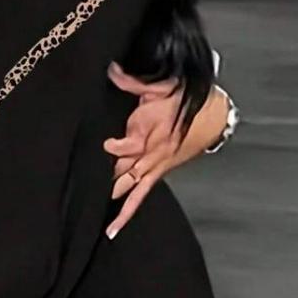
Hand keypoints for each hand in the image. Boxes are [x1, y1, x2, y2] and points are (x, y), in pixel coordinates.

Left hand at [102, 61, 229, 238]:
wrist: (215, 115)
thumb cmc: (188, 98)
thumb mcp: (160, 86)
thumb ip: (132, 81)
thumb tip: (111, 69)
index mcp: (151, 131)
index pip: (129, 145)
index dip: (115, 147)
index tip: (105, 145)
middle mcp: (151, 153)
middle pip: (123, 170)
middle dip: (104, 178)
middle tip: (82, 189)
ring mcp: (154, 165)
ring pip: (129, 187)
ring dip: (112, 199)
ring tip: (92, 217)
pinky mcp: (158, 172)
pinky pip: (141, 195)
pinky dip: (127, 212)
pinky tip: (114, 228)